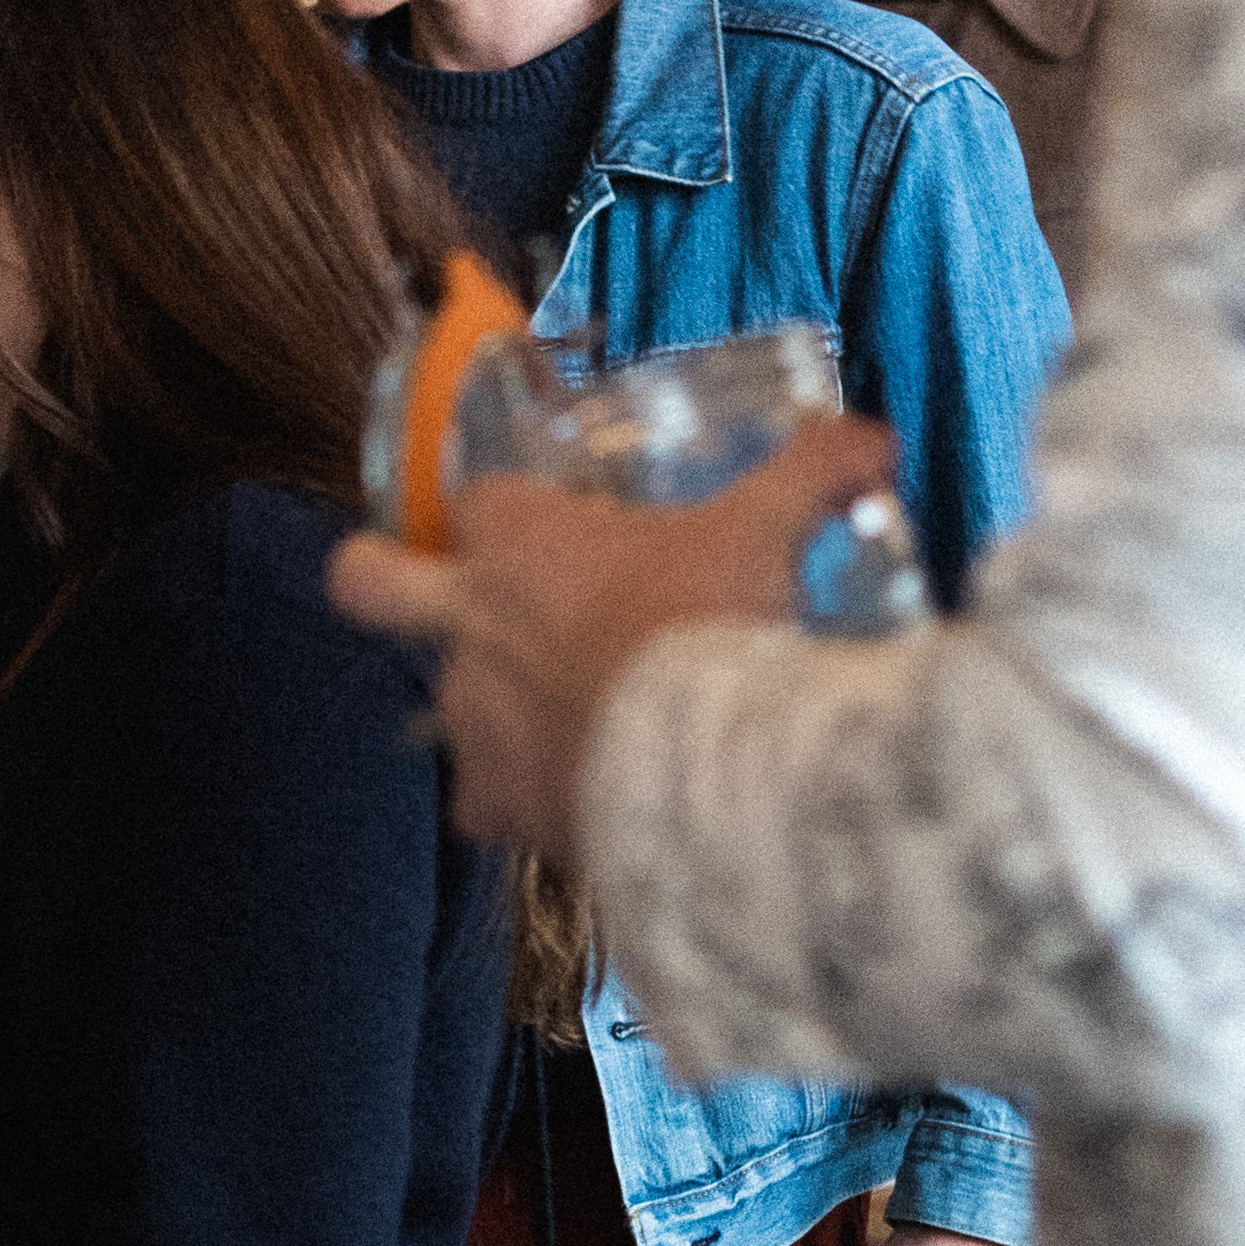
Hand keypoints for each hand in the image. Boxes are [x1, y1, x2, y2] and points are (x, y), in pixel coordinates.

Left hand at [327, 418, 901, 857]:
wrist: (710, 771)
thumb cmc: (720, 629)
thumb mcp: (770, 531)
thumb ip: (816, 472)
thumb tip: (876, 440)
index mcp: (524, 542)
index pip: (480, 500)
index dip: (506, 510)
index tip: (546, 524)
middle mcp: (473, 626)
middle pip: (367, 581)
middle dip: (376, 577)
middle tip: (417, 590)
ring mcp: (471, 720)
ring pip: (446, 707)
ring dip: (494, 711)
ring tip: (570, 727)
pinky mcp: (493, 804)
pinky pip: (487, 803)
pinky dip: (524, 802)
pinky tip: (578, 805)